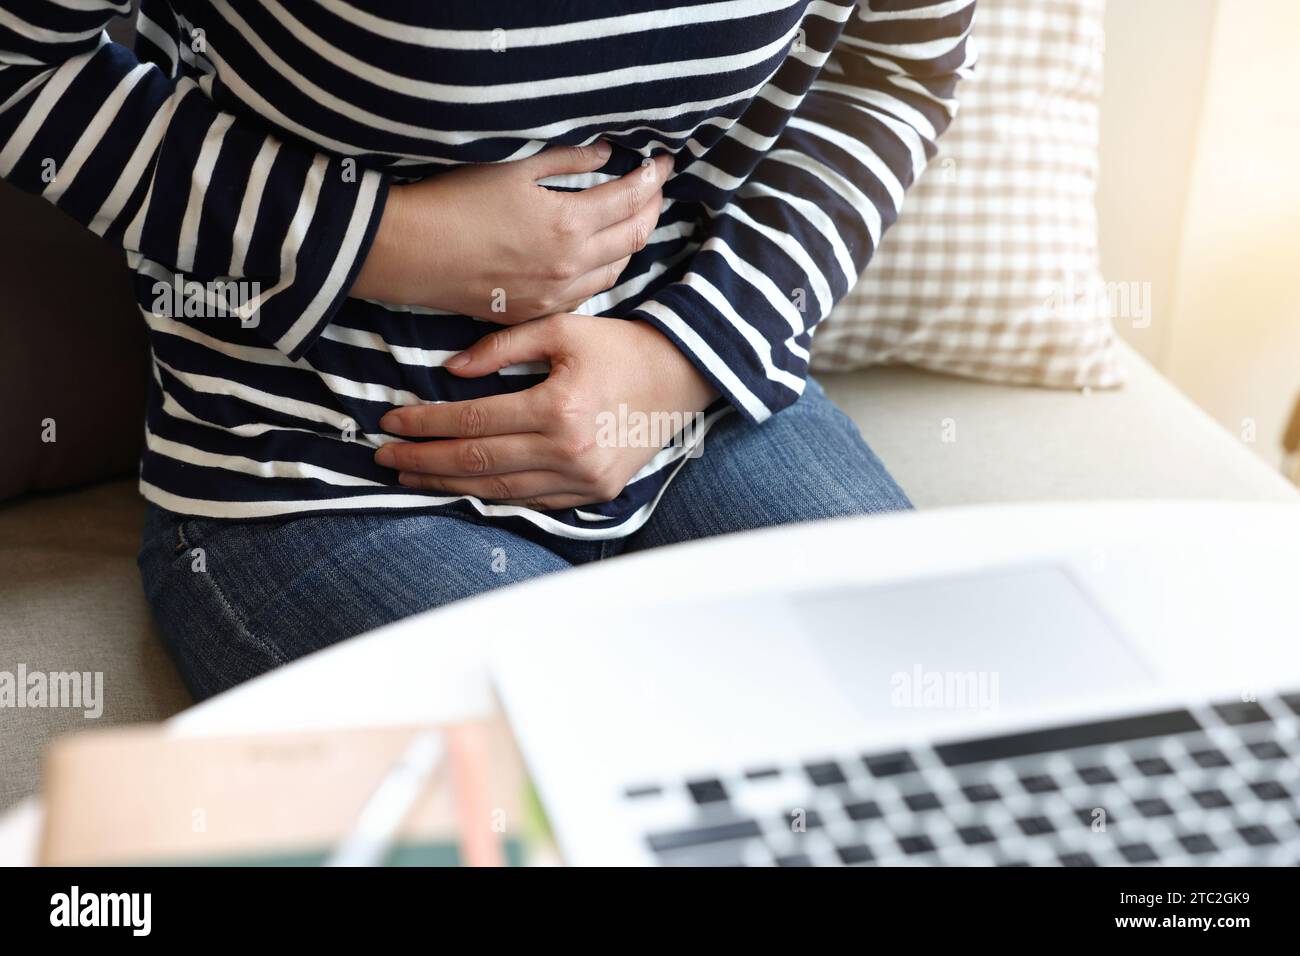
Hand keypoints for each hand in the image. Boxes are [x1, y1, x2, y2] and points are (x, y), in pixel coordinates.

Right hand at [352, 145, 672, 320]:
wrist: (408, 253)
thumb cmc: (454, 200)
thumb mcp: (513, 167)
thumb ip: (567, 160)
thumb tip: (605, 154)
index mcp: (569, 223)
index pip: (631, 197)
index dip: (653, 177)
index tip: (663, 161)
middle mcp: (570, 265)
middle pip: (634, 237)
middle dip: (652, 207)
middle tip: (656, 186)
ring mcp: (554, 294)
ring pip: (616, 270)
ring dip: (632, 242)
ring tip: (635, 218)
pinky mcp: (535, 311)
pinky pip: (587, 292)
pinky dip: (604, 269)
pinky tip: (601, 253)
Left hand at [374, 315, 717, 509]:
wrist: (681, 378)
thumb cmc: (619, 347)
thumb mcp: (562, 329)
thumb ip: (502, 348)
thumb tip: (451, 372)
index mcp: (559, 407)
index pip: (473, 420)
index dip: (426, 425)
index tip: (390, 424)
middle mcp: (569, 450)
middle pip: (477, 462)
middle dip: (423, 461)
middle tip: (383, 458)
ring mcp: (583, 478)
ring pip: (499, 489)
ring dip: (449, 486)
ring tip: (410, 478)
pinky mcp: (594, 493)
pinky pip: (531, 501)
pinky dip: (492, 495)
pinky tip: (462, 489)